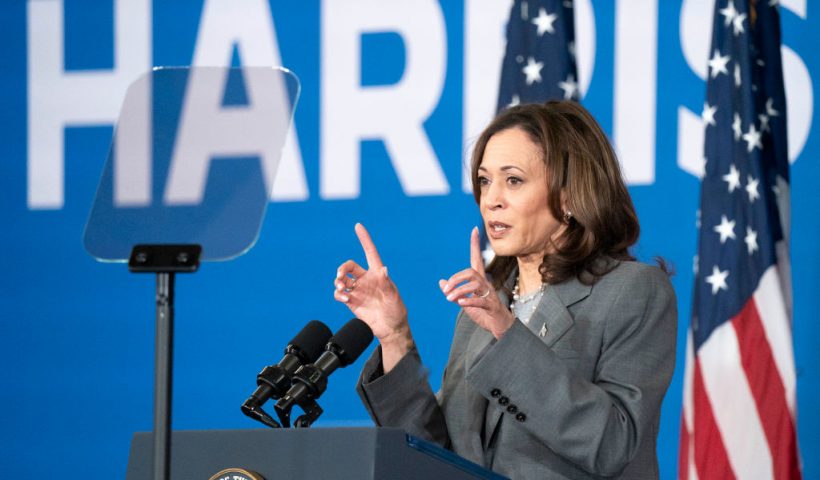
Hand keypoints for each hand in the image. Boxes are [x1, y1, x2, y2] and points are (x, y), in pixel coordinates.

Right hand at [334, 224, 412, 356]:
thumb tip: (384, 269)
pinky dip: (338, 294)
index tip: (358, 226)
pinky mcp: (352, 301)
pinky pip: (339, 293)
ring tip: (342, 288)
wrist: (390, 329)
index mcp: (377, 274)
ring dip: (338, 281)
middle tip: (341, 276)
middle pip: (349, 266)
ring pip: (342, 279)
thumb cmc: (396, 311)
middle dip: (342, 268)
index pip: (370, 252)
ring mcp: (358, 290)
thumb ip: (387, 284)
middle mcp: (366, 280)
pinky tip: (344, 298)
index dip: (364, 239)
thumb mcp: (394, 297)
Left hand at [439, 227, 514, 338]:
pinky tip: (460, 303)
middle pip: (471, 272)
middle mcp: (486, 284)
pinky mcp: (492, 306)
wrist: (501, 327)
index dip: (475, 244)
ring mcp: (490, 295)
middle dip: (456, 278)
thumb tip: (441, 282)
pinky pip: (481, 301)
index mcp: (479, 281)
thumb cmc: (484, 313)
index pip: (476, 258)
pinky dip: (469, 301)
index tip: (474, 229)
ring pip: (475, 285)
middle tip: (445, 290)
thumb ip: (454, 292)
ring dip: (459, 291)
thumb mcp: (465, 302)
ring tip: (449, 299)